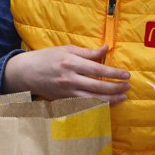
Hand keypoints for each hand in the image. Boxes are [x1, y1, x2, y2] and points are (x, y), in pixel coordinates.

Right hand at [3, 44, 130, 101]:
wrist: (26, 72)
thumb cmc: (47, 57)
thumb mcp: (66, 49)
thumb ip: (87, 52)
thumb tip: (106, 49)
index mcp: (71, 63)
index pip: (98, 70)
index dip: (114, 73)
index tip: (126, 75)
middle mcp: (69, 79)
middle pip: (97, 86)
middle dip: (115, 88)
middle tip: (127, 87)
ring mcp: (66, 92)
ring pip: (93, 99)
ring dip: (110, 99)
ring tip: (122, 97)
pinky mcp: (64, 100)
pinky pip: (84, 105)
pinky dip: (97, 106)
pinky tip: (107, 104)